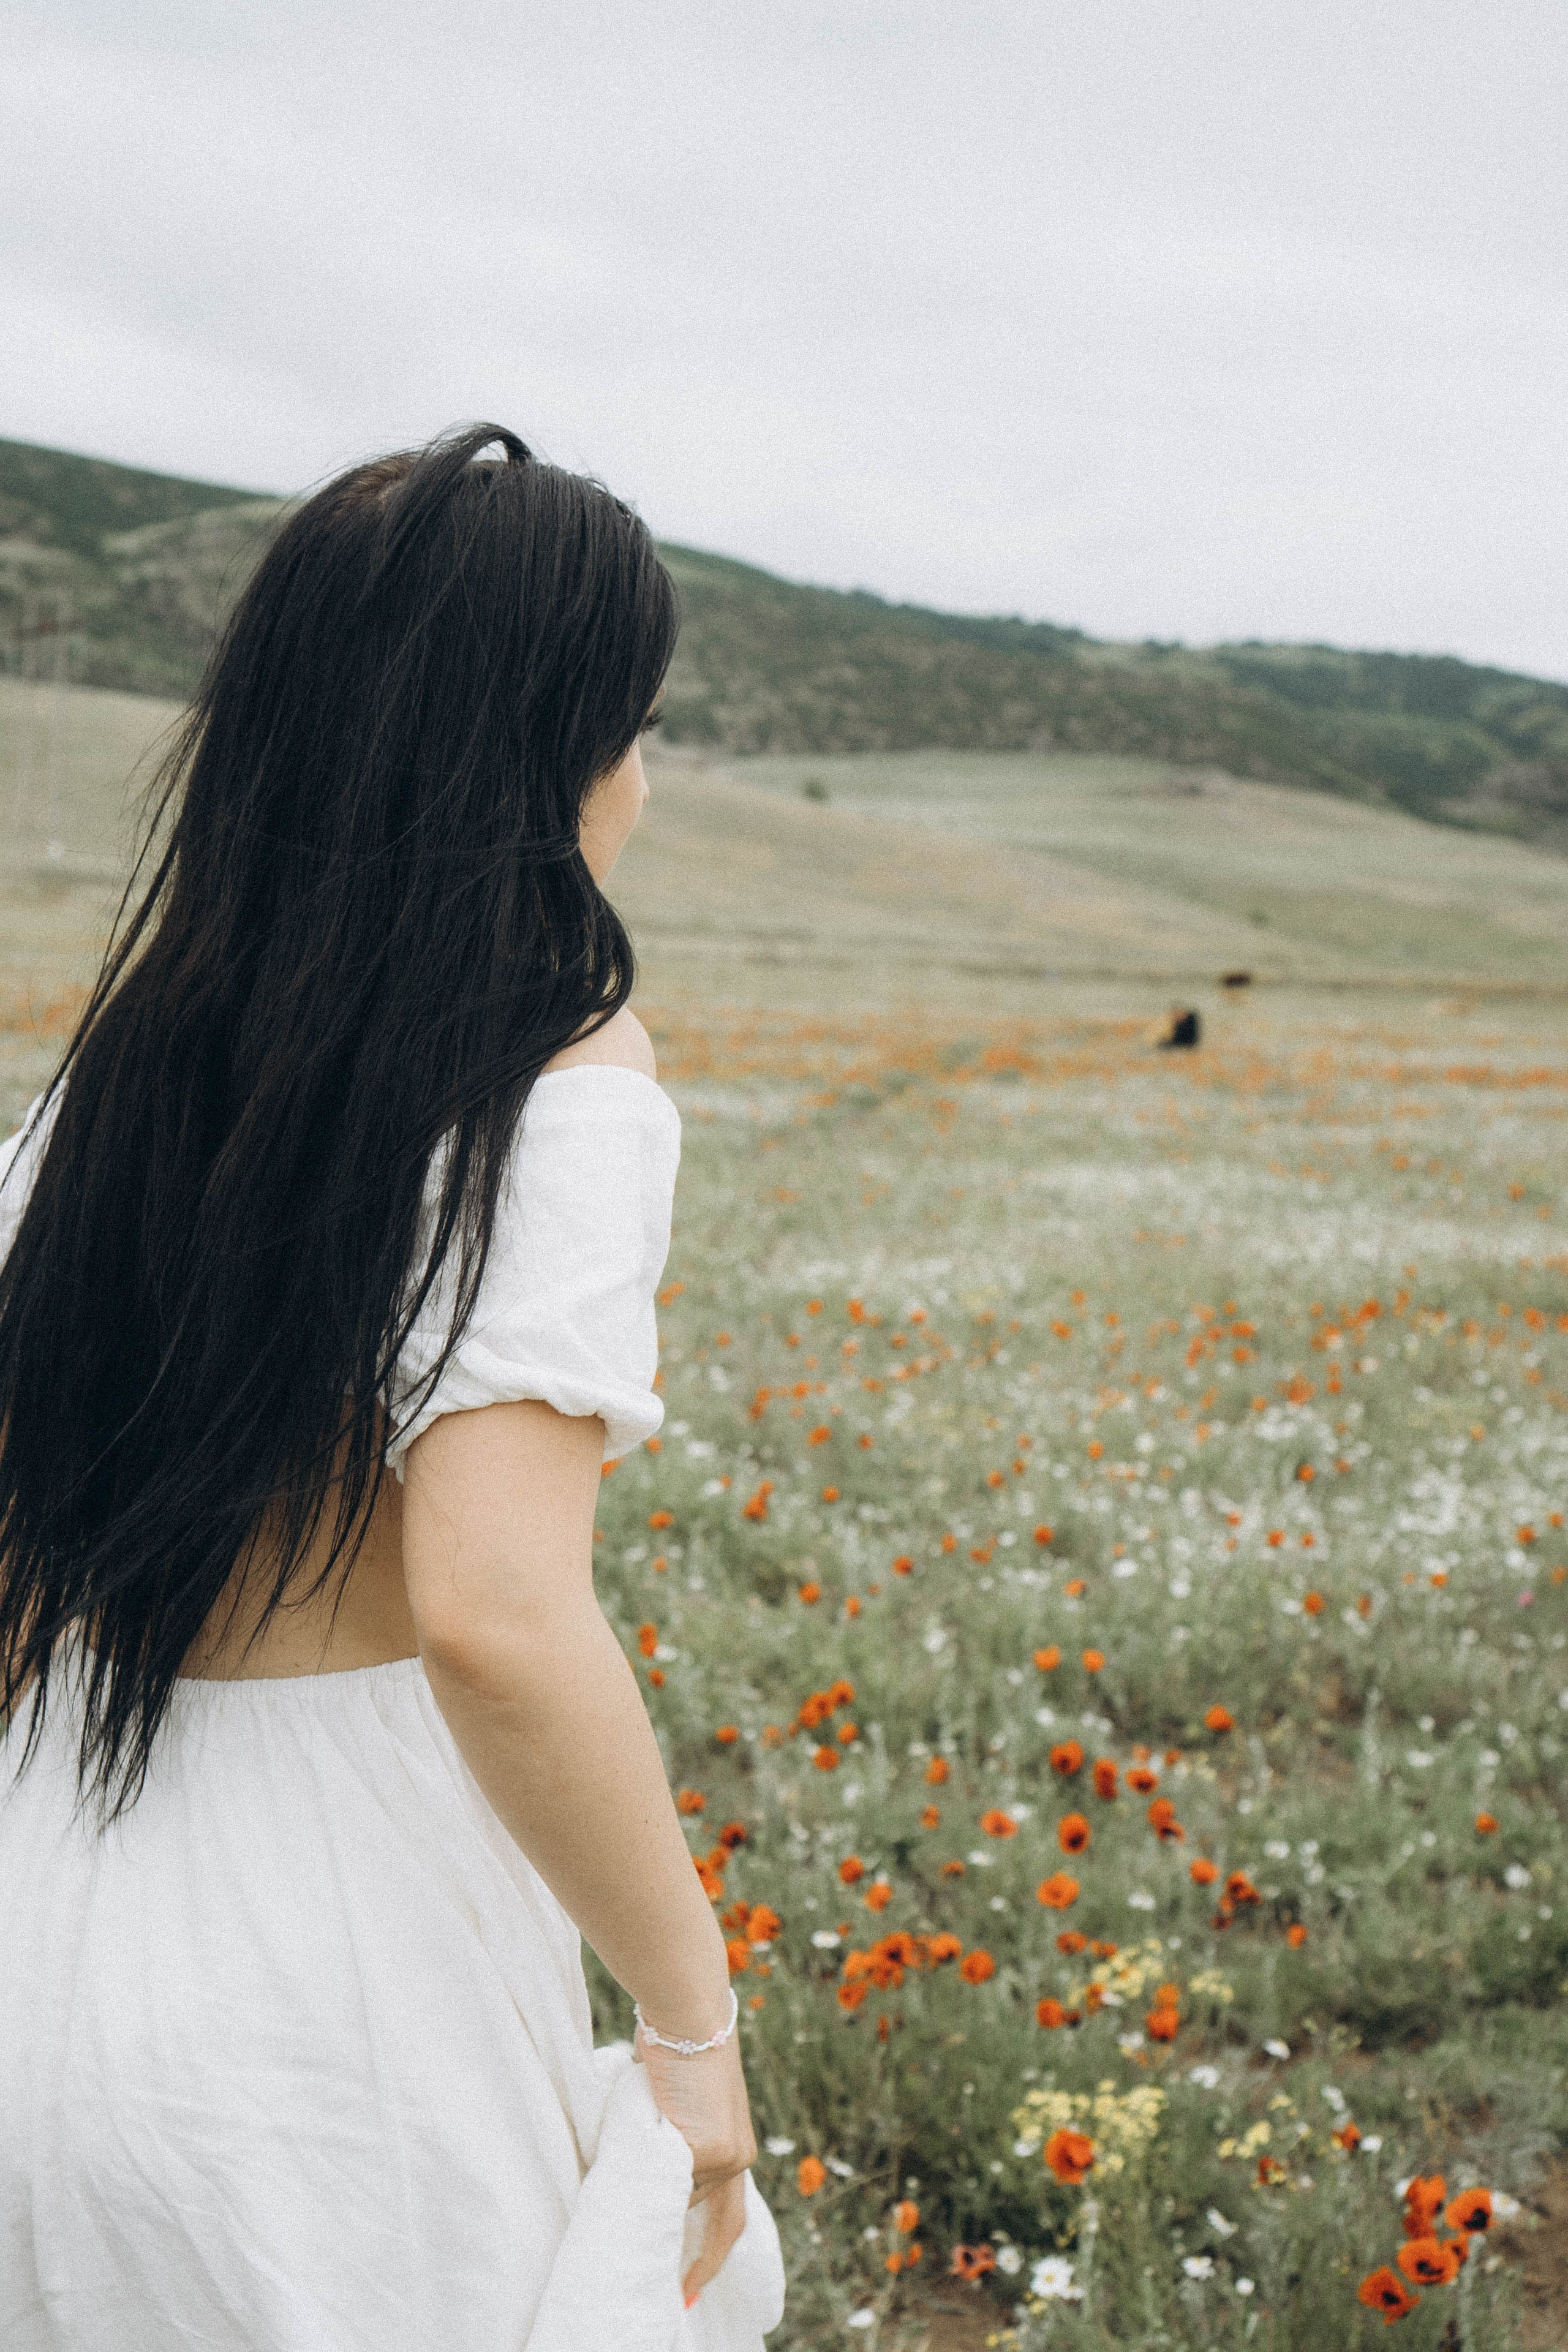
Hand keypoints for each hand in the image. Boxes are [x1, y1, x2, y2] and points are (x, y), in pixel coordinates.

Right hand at [635, 2025, 756, 2304]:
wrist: (688, 2017)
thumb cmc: (676, 2047)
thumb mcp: (682, 2103)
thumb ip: (677, 2139)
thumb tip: (653, 2172)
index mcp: (737, 2146)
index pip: (730, 2214)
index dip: (713, 2251)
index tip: (694, 2286)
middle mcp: (738, 2158)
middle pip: (713, 2217)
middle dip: (697, 2253)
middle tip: (683, 2287)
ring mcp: (725, 2157)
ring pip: (675, 2194)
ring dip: (652, 2177)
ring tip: (638, 2136)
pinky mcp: (706, 2149)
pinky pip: (662, 2174)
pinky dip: (643, 2158)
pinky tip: (640, 2123)